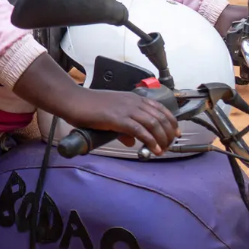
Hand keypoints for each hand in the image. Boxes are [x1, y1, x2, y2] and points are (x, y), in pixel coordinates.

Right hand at [65, 88, 180, 156]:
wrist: (74, 100)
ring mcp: (125, 109)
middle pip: (160, 117)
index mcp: (132, 98)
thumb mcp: (110, 115)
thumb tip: (132, 141)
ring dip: (161, 138)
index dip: (171, 121)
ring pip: (153, 123)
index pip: (160, 108)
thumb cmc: (88, 106)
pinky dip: (150, 141)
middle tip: (168, 145)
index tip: (175, 133)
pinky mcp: (118, 118)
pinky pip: (140, 130)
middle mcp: (132, 102)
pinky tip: (153, 149)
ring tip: (162, 150)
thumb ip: (124, 127)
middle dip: (168, 133)